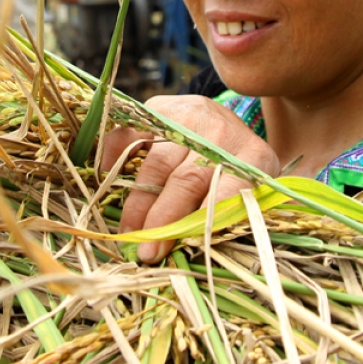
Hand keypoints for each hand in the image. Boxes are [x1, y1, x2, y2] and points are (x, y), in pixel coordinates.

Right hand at [102, 95, 279, 262]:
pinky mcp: (158, 109)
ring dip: (139, 201)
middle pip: (188, 178)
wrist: (227, 123)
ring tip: (129, 231)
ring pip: (157, 162)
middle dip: (164, 219)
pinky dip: (115, 158)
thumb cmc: (238, 168)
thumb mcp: (253, 189)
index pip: (231, 188)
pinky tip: (109, 183)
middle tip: (148, 251)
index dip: (206, 219)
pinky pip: (130, 133)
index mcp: (252, 156)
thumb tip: (206, 254)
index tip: (186, 248)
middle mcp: (220, 132)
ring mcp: (186, 117)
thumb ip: (237, 214)